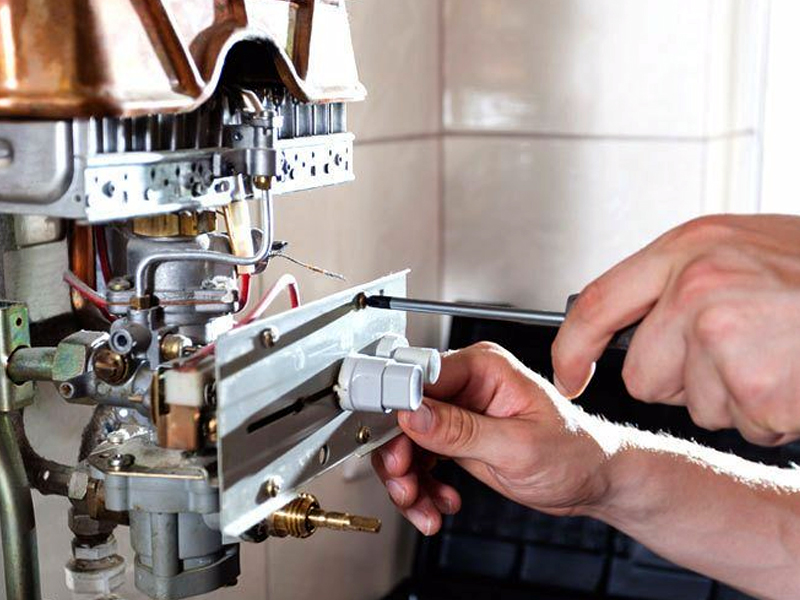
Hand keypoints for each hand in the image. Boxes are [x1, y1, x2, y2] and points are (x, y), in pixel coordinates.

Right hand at [372, 342, 617, 534]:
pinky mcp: (455, 438)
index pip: (421, 378)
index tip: (389, 440)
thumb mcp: (517, 446)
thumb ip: (461, 430)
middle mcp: (466, 385)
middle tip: (406, 485)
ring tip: (423, 506)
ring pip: (406, 442)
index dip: (398, 408)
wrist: (592, 480)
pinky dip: (421, 488)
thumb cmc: (574, 452)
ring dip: (408, 479)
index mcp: (483, 367)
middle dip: (400, 456)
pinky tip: (438, 503)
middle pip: (405, 413)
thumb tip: (414, 412)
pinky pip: (419, 460)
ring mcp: (458, 413)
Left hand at [552, 214, 799, 445]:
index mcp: (689, 247)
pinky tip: (798, 377)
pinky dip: (774, 415)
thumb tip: (630, 325)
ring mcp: (724, 336)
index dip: (573, 348)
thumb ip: (684, 279)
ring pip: (698, 405)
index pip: (596, 304)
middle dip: (686, 381)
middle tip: (743, 353)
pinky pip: (746, 425)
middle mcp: (697, 287)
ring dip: (738, 396)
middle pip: (643, 376)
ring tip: (782, 354)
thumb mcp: (744, 248)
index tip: (568, 375)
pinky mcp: (757, 386)